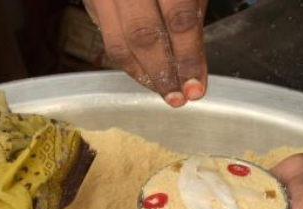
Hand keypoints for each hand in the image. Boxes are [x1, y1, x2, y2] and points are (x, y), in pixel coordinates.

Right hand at [83, 0, 208, 106]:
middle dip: (162, 72)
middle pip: (142, 34)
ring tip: (162, 89)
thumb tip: (193, 69)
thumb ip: (191, 19)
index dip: (188, 57)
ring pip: (117, 42)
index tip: (197, 87)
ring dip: (141, 73)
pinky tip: (143, 69)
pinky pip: (105, 35)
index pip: (178, 18)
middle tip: (177, 97)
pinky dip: (126, 58)